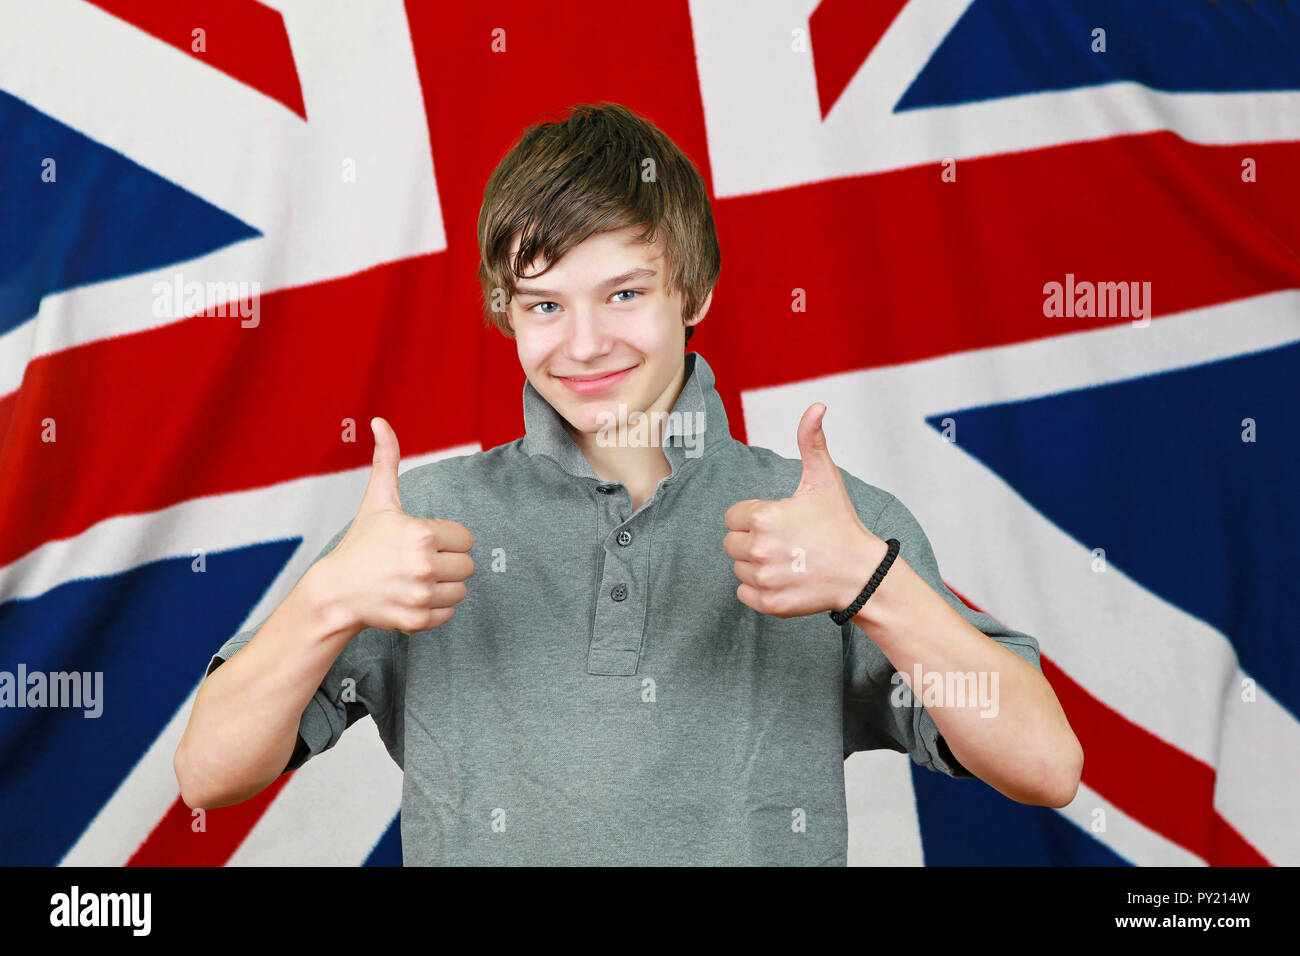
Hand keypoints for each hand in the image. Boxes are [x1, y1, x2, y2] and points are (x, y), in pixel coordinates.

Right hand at [317, 417, 473, 635]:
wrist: (336, 591)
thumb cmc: (361, 543)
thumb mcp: (377, 500)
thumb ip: (386, 459)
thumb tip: (380, 421)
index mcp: (421, 534)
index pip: (466, 538)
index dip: (446, 539)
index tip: (422, 541)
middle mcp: (423, 566)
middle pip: (467, 566)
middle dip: (447, 563)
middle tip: (418, 562)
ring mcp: (420, 596)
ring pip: (460, 591)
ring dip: (443, 586)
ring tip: (415, 579)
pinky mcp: (417, 621)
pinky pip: (448, 614)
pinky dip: (434, 609)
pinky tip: (411, 597)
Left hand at [724, 403, 885, 618]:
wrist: (862, 573)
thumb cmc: (840, 524)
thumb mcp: (825, 479)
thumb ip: (811, 441)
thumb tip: (816, 406)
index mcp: (764, 516)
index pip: (733, 517)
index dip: (754, 517)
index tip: (780, 521)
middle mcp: (759, 549)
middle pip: (731, 543)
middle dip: (752, 541)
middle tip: (785, 542)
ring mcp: (763, 579)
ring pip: (738, 568)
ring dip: (756, 565)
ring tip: (788, 560)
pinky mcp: (769, 603)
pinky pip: (743, 593)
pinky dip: (758, 589)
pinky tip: (784, 579)